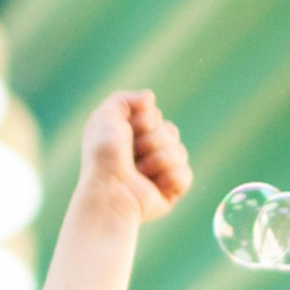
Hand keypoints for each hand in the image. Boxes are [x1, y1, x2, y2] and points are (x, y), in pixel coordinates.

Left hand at [71, 90, 190, 225]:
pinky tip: (154, 186)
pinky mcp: (170, 192)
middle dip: (152, 140)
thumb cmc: (103, 156)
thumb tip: (150, 98)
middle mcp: (145, 153)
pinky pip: (186, 175)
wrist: (110, 190)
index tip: (126, 132)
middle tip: (132, 154)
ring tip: (140, 172)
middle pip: (170, 131)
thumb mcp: (106, 116)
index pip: (154, 115)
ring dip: (158, 159)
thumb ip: (124, 99)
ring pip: (180, 152)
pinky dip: (171, 177)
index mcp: (130, 136)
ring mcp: (159, 173)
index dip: (143, 121)